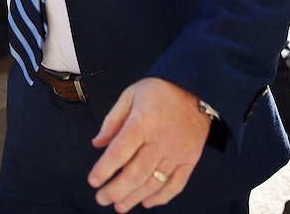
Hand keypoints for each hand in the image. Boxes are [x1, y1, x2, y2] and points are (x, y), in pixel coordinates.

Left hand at [88, 78, 210, 211]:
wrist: (196, 88)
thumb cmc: (160, 90)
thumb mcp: (131, 94)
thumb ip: (113, 120)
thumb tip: (97, 143)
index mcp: (143, 121)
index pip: (119, 152)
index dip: (104, 169)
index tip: (93, 181)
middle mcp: (161, 140)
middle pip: (135, 173)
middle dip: (116, 190)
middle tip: (102, 199)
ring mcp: (177, 151)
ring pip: (154, 182)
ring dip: (134, 197)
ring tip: (120, 206)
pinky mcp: (190, 159)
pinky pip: (176, 184)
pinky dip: (161, 197)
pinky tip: (147, 202)